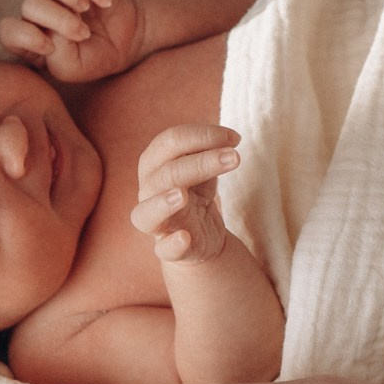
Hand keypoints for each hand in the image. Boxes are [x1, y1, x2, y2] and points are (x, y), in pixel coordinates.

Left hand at [3, 0, 146, 81]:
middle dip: (58, 19)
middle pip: (30, 5)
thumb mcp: (73, 69)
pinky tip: (106, 3)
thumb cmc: (94, 59)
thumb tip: (53, 31)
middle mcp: (37, 14)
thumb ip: (57, 56)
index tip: (50, 48)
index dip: (25, 36)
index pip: (8, 31)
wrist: (128, 42)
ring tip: (84, 7)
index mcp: (29, 40)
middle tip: (83, 34)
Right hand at [130, 124, 241, 263]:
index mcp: (154, 163)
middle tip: (235, 156)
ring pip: (148, 211)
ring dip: (164, 202)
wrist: (200, 234)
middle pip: (167, 173)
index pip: (169, 141)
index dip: (201, 135)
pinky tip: (185, 238)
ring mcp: (155, 222)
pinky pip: (163, 249)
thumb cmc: (197, 191)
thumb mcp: (203, 167)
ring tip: (182, 195)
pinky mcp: (167, 248)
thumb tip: (230, 139)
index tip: (234, 138)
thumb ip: (209, 150)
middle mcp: (148, 191)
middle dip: (201, 162)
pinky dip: (171, 244)